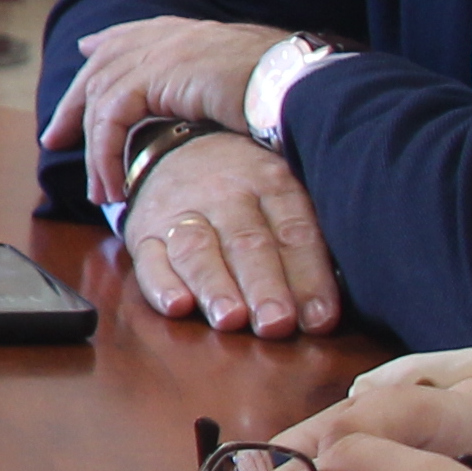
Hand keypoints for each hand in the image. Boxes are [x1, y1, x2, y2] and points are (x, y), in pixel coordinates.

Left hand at [42, 13, 287, 201]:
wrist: (297, 85)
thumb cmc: (285, 94)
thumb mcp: (242, 87)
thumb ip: (214, 90)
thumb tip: (212, 110)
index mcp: (189, 33)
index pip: (133, 33)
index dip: (105, 44)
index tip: (87, 52)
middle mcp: (168, 36)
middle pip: (101, 66)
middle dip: (75, 103)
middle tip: (54, 138)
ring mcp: (158, 52)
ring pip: (102, 101)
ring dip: (95, 152)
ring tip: (100, 192)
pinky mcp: (153, 76)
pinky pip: (111, 120)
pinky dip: (105, 156)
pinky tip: (112, 186)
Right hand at [111, 134, 340, 334]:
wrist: (175, 147)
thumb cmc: (245, 188)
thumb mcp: (282, 191)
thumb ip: (304, 240)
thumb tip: (327, 305)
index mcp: (270, 182)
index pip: (294, 231)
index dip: (309, 276)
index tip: (319, 318)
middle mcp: (225, 194)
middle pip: (247, 242)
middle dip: (264, 286)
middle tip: (276, 324)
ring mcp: (180, 212)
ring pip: (198, 250)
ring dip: (215, 286)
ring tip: (230, 319)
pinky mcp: (143, 233)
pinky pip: (149, 259)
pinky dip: (160, 285)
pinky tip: (177, 306)